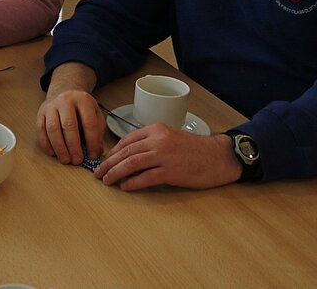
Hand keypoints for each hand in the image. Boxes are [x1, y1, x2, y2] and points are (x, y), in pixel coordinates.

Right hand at [35, 62, 102, 164]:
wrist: (64, 91)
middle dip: (73, 146)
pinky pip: (40, 129)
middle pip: (68, 125)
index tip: (93, 155)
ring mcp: (51, 106)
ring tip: (65, 160)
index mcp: (83, 100)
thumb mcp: (95, 114)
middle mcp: (66, 100)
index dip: (92, 141)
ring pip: (52, 128)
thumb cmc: (82, 108)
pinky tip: (53, 153)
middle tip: (77, 160)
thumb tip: (96, 151)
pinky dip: (46, 144)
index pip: (89, 123)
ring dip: (59, 147)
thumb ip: (98, 131)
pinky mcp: (41, 112)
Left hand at [94, 126, 240, 190]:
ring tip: (106, 180)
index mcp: (155, 129)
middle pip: (125, 152)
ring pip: (131, 164)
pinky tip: (125, 187)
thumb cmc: (194, 149)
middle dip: (108, 163)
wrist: (218, 157)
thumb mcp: (169, 137)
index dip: (112, 152)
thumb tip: (126, 156)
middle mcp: (157, 140)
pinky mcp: (171, 172)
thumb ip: (149, 143)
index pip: (126, 140)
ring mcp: (164, 156)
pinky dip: (132, 183)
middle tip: (98, 173)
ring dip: (115, 173)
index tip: (103, 161)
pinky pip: (146, 178)